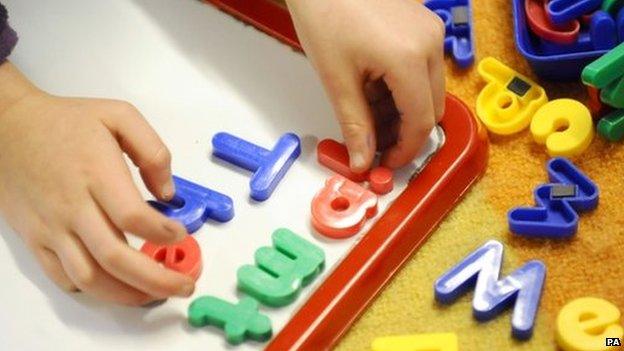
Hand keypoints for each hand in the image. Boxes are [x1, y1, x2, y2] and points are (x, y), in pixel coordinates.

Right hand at [0, 62, 193, 304]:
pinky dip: (93, 289)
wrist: (8, 128)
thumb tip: (168, 194)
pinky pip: (63, 277)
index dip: (162, 233)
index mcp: (96, 173)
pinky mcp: (36, 239)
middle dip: (156, 279)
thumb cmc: (67, 122)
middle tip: (185, 285)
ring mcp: (52, 227)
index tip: (180, 234)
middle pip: (115, 257)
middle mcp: (73, 206)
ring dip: (127, 294)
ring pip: (90, 277)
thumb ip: (153, 151)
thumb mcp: (119, 116)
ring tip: (155, 294)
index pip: (132, 216)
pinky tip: (116, 286)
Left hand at [287, 0, 445, 171]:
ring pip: (428, 90)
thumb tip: (362, 160)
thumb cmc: (324, 14)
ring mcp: (430, 30)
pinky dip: (402, 87)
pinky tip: (373, 87)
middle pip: (430, 107)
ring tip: (365, 111)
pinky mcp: (423, 25)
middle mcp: (430, 43)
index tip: (385, 163)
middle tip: (372, 142)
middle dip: (403, 132)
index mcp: (410, 58)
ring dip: (401, 110)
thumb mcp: (336, 79)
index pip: (420, 121)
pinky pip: (423, 68)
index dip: (405, 150)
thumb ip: (354, 125)